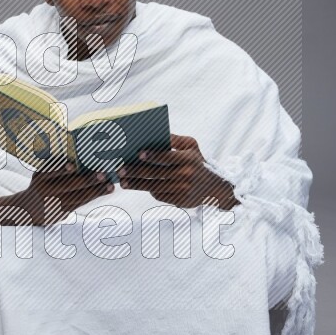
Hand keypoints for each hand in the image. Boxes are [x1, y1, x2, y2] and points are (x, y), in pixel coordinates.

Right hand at [15, 159, 114, 224]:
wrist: (28, 209)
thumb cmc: (40, 184)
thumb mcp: (40, 174)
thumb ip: (55, 166)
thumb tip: (79, 156)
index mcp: (39, 178)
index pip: (51, 172)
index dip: (61, 169)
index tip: (72, 165)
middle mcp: (46, 191)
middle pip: (69, 186)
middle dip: (87, 180)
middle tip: (103, 174)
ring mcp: (55, 203)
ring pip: (78, 197)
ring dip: (96, 191)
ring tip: (110, 185)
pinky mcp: (62, 212)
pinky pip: (81, 203)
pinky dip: (95, 196)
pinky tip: (105, 190)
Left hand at [116, 134, 237, 209]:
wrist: (215, 188)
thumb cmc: (198, 162)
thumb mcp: (192, 146)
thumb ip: (175, 139)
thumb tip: (156, 133)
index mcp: (188, 159)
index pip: (167, 157)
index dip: (152, 156)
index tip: (138, 154)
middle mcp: (186, 174)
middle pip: (156, 173)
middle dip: (136, 171)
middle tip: (120, 170)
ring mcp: (183, 189)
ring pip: (154, 186)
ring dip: (136, 184)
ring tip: (123, 181)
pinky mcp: (180, 201)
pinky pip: (159, 195)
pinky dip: (149, 190)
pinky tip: (137, 185)